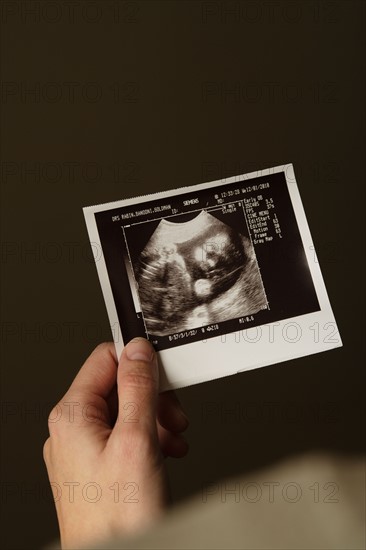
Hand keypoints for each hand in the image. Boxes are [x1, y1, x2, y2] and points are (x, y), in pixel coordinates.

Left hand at [43, 338, 188, 548]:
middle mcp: (70, 430)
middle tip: (174, 417)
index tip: (163, 373)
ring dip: (154, 421)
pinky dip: (148, 440)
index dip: (138, 361)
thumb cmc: (118, 517)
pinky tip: (165, 454)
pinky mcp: (94, 469)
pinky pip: (122, 437)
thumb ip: (137, 388)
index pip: (104, 359)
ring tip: (172, 440)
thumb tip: (137, 349)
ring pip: (123, 412)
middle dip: (152, 398)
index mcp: (72, 416)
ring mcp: (81, 451)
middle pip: (117, 387)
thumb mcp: (136, 440)